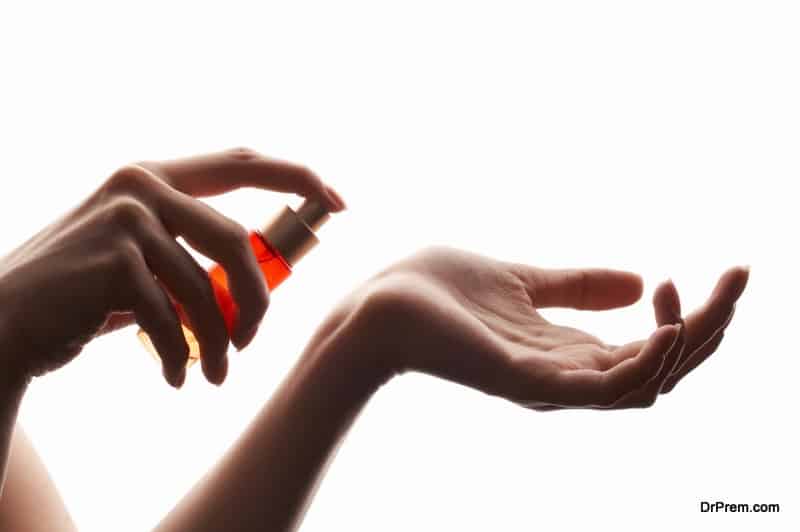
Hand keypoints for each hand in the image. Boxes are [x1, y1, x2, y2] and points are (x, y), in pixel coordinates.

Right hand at [0, 148, 344, 386]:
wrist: (7, 321)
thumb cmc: (84, 292)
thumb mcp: (142, 258)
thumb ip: (191, 252)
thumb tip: (262, 276)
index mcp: (155, 177)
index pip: (242, 163)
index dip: (297, 176)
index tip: (338, 201)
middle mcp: (141, 187)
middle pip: (236, 242)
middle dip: (257, 300)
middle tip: (255, 341)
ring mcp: (125, 220)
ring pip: (206, 289)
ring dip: (220, 342)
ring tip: (216, 374)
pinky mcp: (111, 263)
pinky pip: (173, 320)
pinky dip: (181, 356)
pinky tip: (177, 376)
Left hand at [341, 246, 747, 408]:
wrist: (377, 303)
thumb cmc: (436, 292)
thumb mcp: (523, 280)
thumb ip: (577, 286)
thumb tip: (640, 281)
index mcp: (568, 353)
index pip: (652, 351)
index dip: (697, 318)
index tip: (723, 271)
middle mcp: (568, 377)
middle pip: (663, 370)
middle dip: (711, 328)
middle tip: (740, 278)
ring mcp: (551, 385)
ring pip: (649, 384)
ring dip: (690, 343)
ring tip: (707, 295)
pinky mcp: (530, 384)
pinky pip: (608, 392)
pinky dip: (648, 364)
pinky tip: (669, 324)